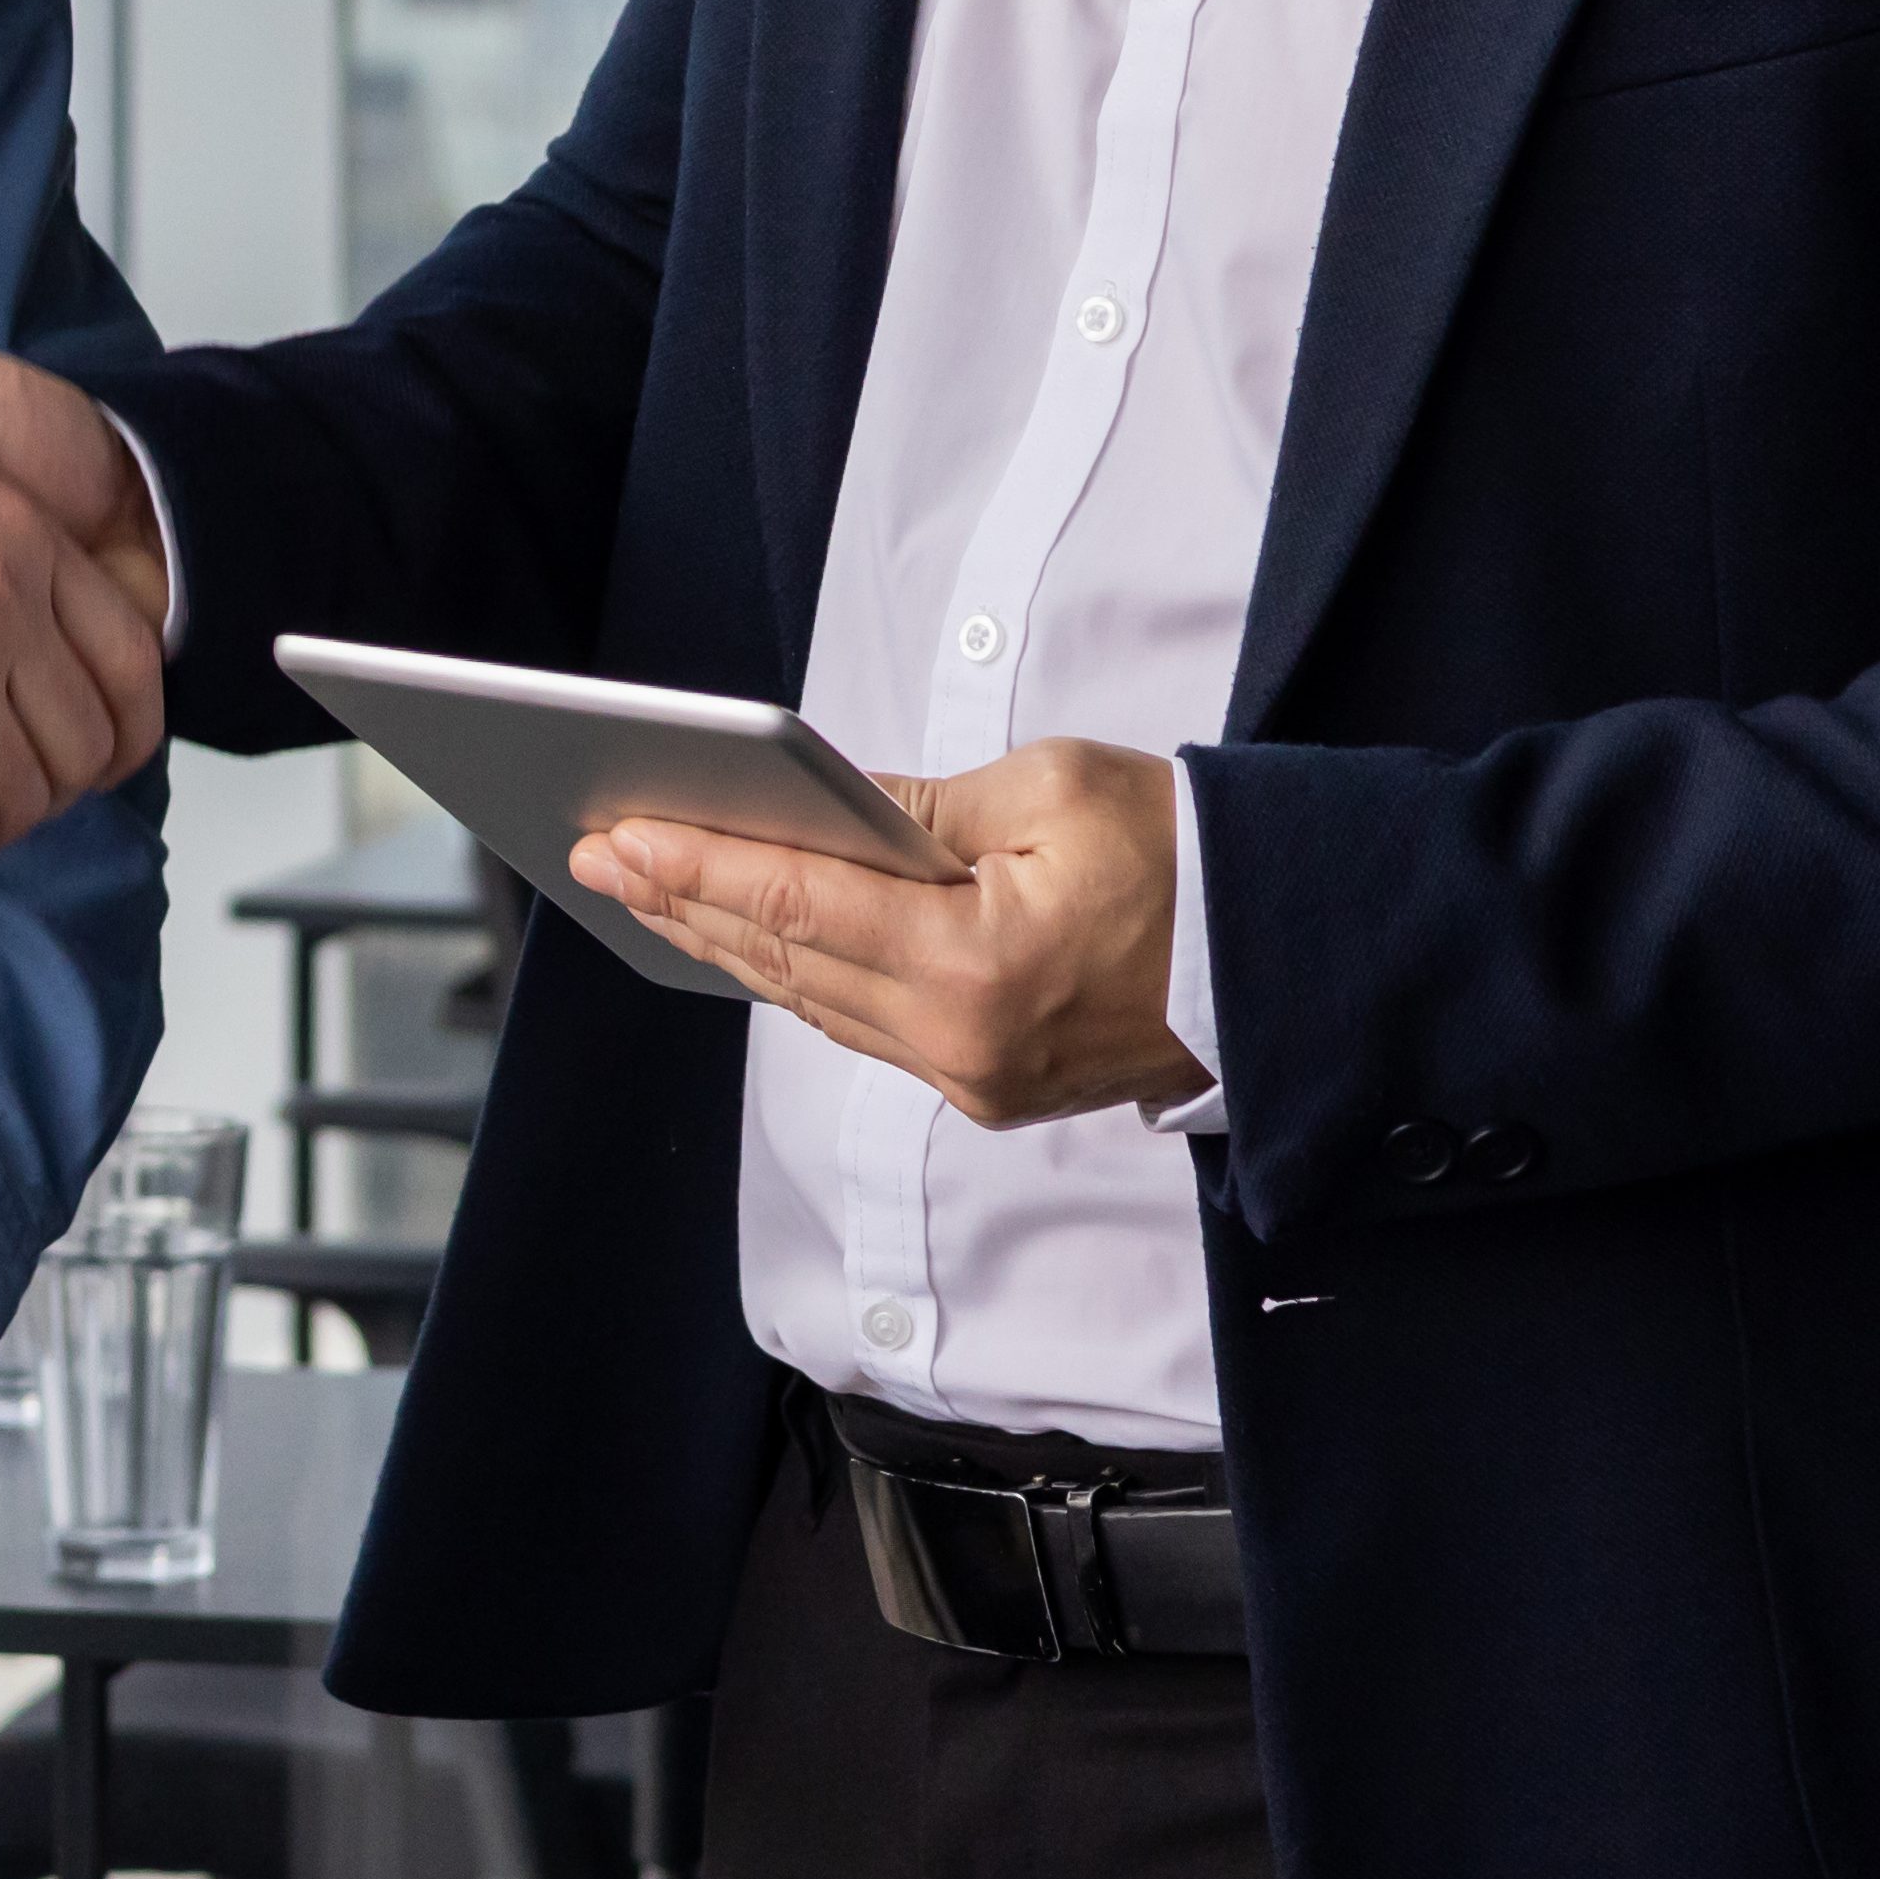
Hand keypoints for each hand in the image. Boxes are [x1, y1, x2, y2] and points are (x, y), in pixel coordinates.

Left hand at [579, 736, 1202, 1128]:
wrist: (1281, 958)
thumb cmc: (1180, 853)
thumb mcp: (1049, 791)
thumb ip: (917, 807)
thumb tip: (817, 806)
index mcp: (978, 966)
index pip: (801, 910)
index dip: (699, 867)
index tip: (617, 836)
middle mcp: (962, 1044)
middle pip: (790, 965)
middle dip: (687, 904)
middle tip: (598, 855)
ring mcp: (973, 1079)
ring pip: (816, 1005)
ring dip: (728, 946)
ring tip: (648, 892)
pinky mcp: (989, 1088)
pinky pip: (863, 1029)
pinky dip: (797, 980)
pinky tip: (747, 943)